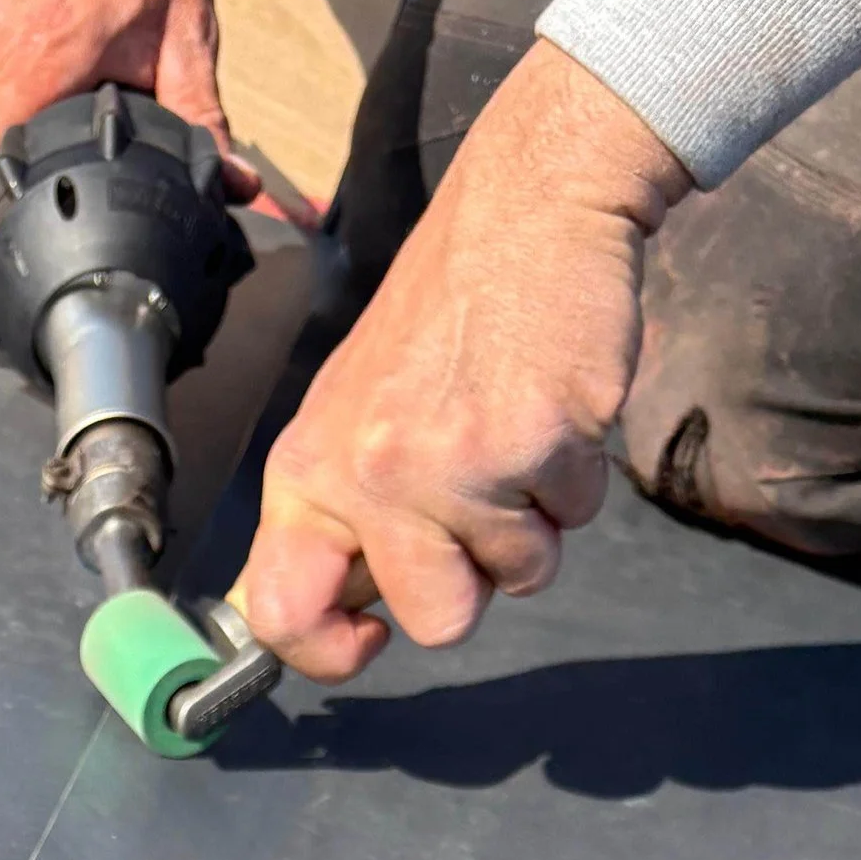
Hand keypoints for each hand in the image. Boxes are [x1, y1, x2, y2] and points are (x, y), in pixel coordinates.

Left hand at [232, 41, 690, 679]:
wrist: (531, 207)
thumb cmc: (449, 310)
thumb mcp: (358, 406)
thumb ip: (345, 509)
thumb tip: (342, 609)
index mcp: (311, 469)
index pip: (282, 612)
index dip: (327, 653)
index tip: (369, 638)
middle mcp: (371, 476)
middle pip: (436, 622)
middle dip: (475, 581)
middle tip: (480, 502)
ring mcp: (453, 466)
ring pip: (518, 578)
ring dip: (535, 523)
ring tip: (519, 437)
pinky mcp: (535, 446)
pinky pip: (575, 518)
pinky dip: (577, 478)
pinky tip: (554, 409)